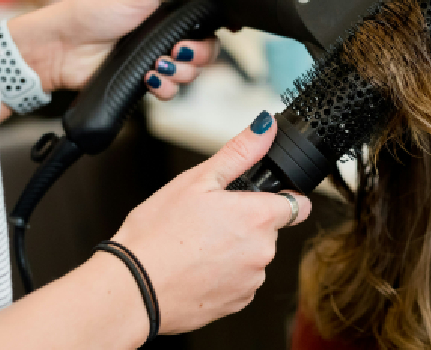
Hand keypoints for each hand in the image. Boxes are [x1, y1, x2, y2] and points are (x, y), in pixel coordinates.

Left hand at [6, 0, 218, 100]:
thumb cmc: (93, 12)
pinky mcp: (144, 80)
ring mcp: (156, 58)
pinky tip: (149, 79)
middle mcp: (165, 35)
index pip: (205, 25)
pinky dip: (165, 89)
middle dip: (197, 56)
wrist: (62, 47)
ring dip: (180, 74)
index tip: (198, 34)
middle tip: (177, 50)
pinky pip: (169, 92)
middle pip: (204, 52)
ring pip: (189, 74)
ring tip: (158, 66)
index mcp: (168, 11)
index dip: (209, 33)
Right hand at [110, 112, 311, 333]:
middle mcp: (263, 252)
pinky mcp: (237, 303)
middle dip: (246, 223)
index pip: (298, 205)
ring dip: (234, 250)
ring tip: (195, 246)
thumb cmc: (157, 234)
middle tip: (207, 220)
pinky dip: (223, 275)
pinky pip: (239, 282)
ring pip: (253, 256)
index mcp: (257, 218)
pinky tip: (195, 268)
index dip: (280, 197)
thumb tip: (265, 128)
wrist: (133, 289)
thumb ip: (239, 153)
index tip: (259, 199)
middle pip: (269, 230)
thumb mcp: (196, 180)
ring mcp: (251, 281)